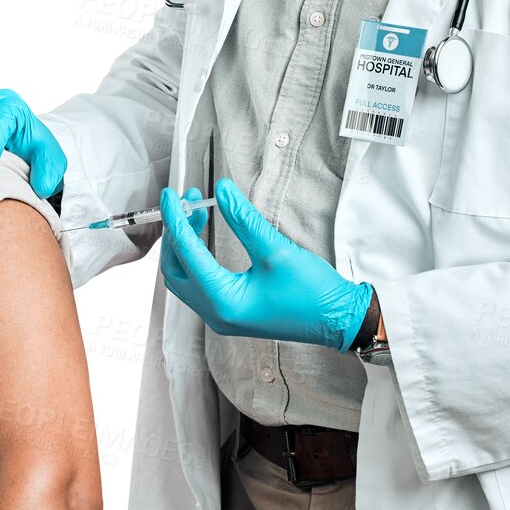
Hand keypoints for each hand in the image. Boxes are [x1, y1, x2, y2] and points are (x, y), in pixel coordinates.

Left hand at [158, 178, 372, 351]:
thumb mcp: (276, 250)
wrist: (338, 319)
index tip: (171, 194)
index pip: (186, 253)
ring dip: (186, 245)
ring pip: (186, 277)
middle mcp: (216, 313)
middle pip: (176, 268)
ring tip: (198, 213)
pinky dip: (196, 258)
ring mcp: (223, 316)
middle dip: (177, 233)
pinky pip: (200, 283)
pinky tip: (205, 236)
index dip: (176, 219)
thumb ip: (244, 219)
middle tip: (188, 202)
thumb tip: (221, 190)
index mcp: (224, 301)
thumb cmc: (313, 292)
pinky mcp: (231, 311)